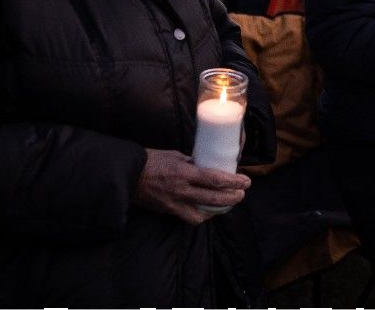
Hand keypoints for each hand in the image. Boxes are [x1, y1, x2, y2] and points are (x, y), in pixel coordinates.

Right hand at [133, 149, 249, 225]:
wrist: (129, 175)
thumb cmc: (152, 160)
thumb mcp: (176, 156)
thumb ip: (192, 162)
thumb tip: (208, 164)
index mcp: (185, 173)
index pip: (215, 180)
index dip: (233, 182)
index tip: (245, 181)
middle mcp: (182, 191)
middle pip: (214, 199)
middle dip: (232, 197)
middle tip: (241, 193)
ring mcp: (175, 204)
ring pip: (203, 214)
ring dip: (218, 210)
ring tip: (226, 203)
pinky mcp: (169, 211)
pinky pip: (190, 218)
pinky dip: (201, 216)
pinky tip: (206, 211)